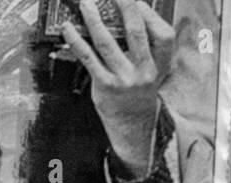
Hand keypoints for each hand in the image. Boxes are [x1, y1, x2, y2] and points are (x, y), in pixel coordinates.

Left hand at [62, 0, 174, 175]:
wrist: (132, 123)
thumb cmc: (139, 89)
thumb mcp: (153, 69)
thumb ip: (146, 46)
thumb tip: (127, 15)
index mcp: (160, 63)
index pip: (161, 33)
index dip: (148, 14)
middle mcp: (144, 71)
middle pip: (135, 33)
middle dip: (126, 8)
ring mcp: (123, 79)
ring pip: (107, 43)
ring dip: (94, 20)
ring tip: (86, 4)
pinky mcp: (104, 86)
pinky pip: (88, 58)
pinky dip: (77, 41)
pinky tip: (69, 29)